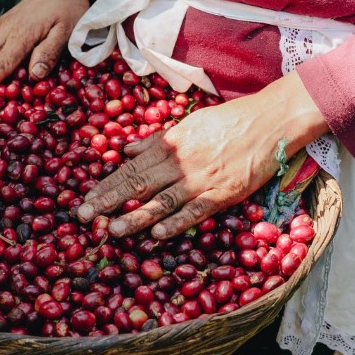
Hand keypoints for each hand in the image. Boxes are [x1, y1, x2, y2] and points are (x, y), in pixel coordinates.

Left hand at [76, 71, 330, 238]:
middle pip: (138, 184)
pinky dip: (176, 223)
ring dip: (136, 217)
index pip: (129, 168)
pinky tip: (158, 234)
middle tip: (84, 217)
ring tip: (113, 230)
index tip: (85, 199)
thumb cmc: (227, 121)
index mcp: (169, 144)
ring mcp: (201, 179)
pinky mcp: (223, 193)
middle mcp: (180, 162)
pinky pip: (196, 211)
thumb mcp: (187, 123)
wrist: (270, 120)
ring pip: (162, 200)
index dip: (106, 185)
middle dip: (109, 201)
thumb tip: (125, 151)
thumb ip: (156, 141)